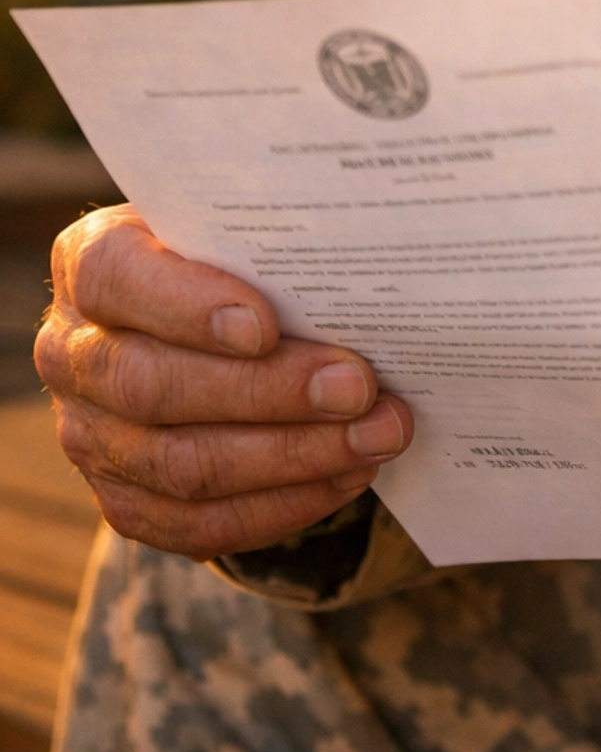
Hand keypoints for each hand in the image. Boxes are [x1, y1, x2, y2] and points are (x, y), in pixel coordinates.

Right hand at [35, 204, 412, 559]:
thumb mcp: (232, 227)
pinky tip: (346, 475)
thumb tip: (353, 255)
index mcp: (90, 262)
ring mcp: (90, 437)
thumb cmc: (231, 261)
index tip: (267, 325)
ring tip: (375, 435)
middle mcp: (73, 354)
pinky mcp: (125, 501)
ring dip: (293, 456)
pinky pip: (199, 525)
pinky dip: (282, 505)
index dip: (186, 306)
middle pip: (153, 387)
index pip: (115, 279)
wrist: (199, 325)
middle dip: (267, 392)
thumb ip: (264, 236)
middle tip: (358, 388)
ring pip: (182, 466)